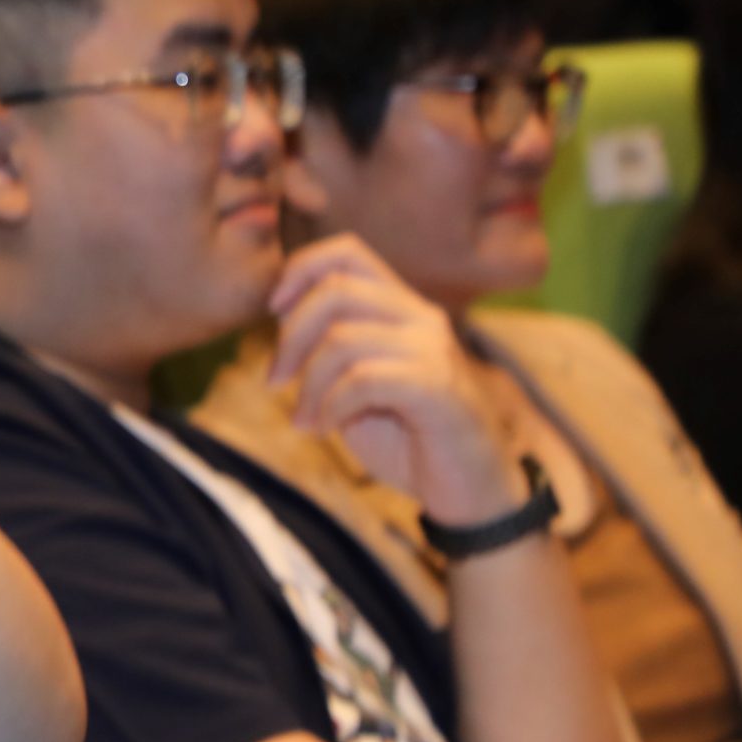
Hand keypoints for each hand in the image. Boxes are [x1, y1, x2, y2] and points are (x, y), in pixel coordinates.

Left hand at [268, 236, 523, 525]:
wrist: (469, 490)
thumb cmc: (408, 437)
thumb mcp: (353, 385)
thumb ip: (325, 348)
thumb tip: (282, 314)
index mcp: (401, 307)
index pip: (348, 251)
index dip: (300, 269)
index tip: (272, 309)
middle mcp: (421, 317)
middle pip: (335, 290)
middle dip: (290, 336)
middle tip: (274, 380)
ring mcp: (433, 349)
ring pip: (341, 340)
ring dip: (307, 386)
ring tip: (305, 419)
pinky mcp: (438, 387)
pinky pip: (362, 380)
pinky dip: (329, 406)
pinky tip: (324, 429)